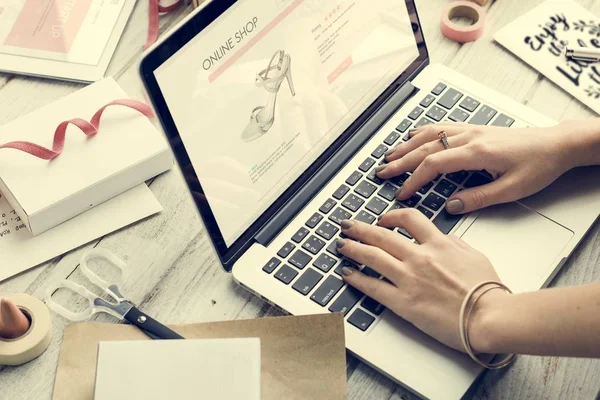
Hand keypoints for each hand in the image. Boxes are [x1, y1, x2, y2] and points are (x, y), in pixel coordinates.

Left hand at [337, 210, 506, 352]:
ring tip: (341, 244)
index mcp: (438, 244)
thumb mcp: (474, 256)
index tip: (382, 219)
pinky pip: (373, 286)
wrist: (489, 316)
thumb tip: (441, 238)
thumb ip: (453, 243)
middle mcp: (419, 257)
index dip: (391, 216)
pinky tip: (347, 273)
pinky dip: (356, 278)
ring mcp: (409, 278)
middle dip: (360, 228)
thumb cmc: (487, 291)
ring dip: (352, 248)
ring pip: (372, 256)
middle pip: (381, 235)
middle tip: (347, 226)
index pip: (408, 219)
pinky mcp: (403, 302)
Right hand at [377, 121, 576, 213]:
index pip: (433, 164)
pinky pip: (441, 126)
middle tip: (381, 172)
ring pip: (429, 134)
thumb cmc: (540, 165)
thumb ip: (478, 198)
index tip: (402, 193)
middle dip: (400, 161)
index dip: (414, 180)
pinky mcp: (475, 129)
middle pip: (425, 147)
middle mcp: (469, 138)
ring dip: (406, 145)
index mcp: (476, 153)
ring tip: (389, 156)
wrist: (558, 144)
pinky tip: (413, 135)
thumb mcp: (512, 190)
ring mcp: (471, 131)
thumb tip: (451, 205)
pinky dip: (422, 131)